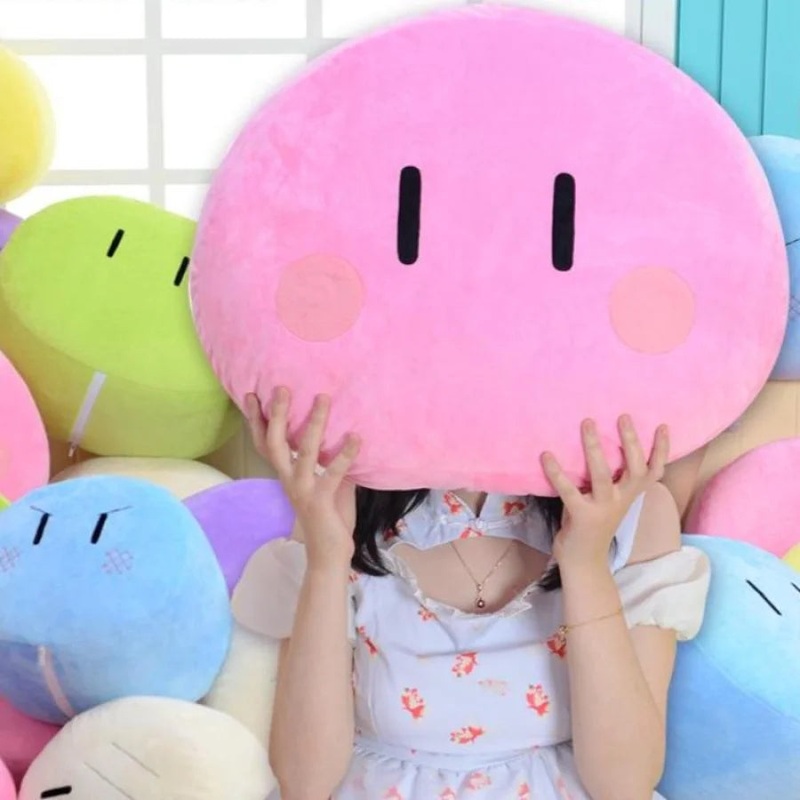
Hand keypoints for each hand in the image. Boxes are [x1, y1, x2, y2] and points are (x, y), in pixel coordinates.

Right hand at [244, 388, 359, 570]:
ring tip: (323, 398)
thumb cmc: (330, 516)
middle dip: (277, 415)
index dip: (256, 421)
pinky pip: (333, 473)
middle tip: (282, 388)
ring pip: (305, 452)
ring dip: (314, 424)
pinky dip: (345, 453)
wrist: (329, 555)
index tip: (251, 394)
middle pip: (275, 443)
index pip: (265, 444)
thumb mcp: (331, 483)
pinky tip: (356, 436)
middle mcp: (290, 480)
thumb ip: (332, 461)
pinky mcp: (321, 501)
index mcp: (287, 474)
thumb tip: (349, 431)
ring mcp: (303, 490)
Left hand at [541, 416, 668, 569]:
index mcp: (630, 494)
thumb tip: (598, 442)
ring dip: (594, 448)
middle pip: (635, 467)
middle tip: (623, 416)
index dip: (662, 450)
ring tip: (587, 423)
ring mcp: (603, 508)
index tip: (663, 425)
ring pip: (602, 474)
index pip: (654, 471)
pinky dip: (556, 472)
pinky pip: (568, 490)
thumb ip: (610, 478)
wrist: (584, 560)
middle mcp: (621, 500)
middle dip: (630, 441)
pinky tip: (546, 455)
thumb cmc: (593, 521)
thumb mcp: (608, 498)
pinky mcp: (582, 515)